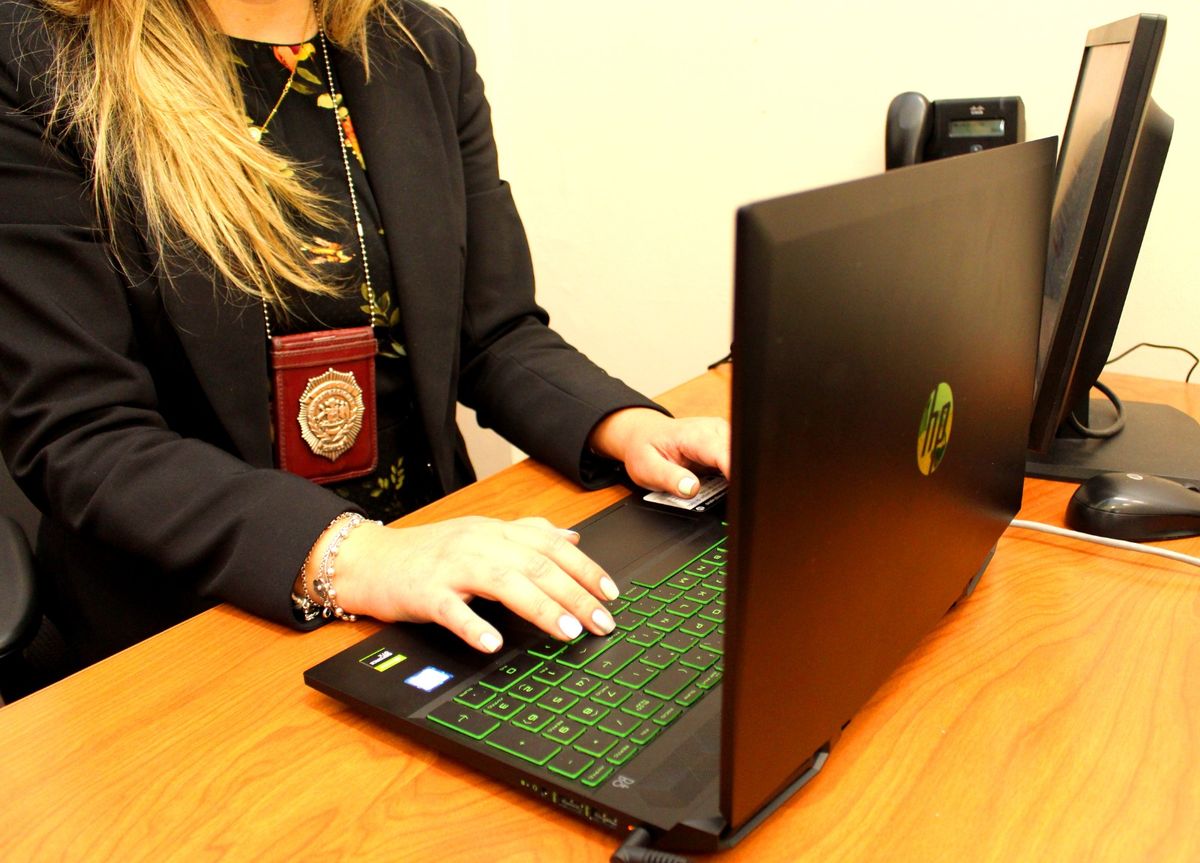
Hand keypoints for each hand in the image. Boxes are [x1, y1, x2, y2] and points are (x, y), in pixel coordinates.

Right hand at [327, 516, 620, 652]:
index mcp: (497, 531)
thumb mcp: (482, 535)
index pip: (552, 546)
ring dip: (540, 607)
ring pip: (504, 582)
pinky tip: (493, 643)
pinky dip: (473, 625)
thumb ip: (527, 533)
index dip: (586, 569)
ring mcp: (452, 566)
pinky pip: (451, 609)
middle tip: (602, 622)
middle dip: (575, 594)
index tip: (612, 594)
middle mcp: (479, 543)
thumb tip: (571, 534)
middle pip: (537, 565)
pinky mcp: (424, 592)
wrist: (369, 559)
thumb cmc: (429, 552)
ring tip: (567, 632)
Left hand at [588, 408, 729, 496]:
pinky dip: (732, 478)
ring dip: (736, 480)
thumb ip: (670, 479)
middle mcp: (715, 431)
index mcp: (696, 435)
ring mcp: (724, 437)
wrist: (644, 435)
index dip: (734, 475)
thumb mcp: (647, 468)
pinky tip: (720, 486)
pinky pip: (738, 463)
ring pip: (743, 461)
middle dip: (738, 480)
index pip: (725, 454)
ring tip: (717, 491)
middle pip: (740, 457)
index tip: (736, 496)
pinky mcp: (726, 446)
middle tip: (728, 501)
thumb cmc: (646, 449)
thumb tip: (691, 489)